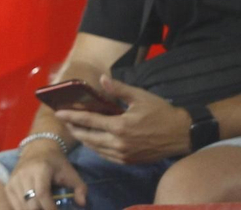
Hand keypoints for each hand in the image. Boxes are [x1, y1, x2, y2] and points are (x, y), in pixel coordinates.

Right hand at [3, 138, 87, 209]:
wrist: (38, 149)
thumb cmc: (56, 163)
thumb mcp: (71, 173)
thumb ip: (80, 189)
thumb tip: (81, 203)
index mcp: (40, 169)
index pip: (42, 194)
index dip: (50, 208)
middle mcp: (24, 173)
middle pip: (31, 203)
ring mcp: (14, 179)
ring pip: (22, 206)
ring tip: (43, 209)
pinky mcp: (8, 185)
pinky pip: (14, 204)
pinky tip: (33, 208)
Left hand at [56, 77, 189, 164]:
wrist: (182, 135)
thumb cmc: (161, 113)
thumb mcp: (140, 97)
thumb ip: (119, 89)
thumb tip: (101, 79)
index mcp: (120, 126)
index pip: (89, 122)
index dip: (72, 117)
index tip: (58, 113)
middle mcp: (119, 143)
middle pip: (88, 138)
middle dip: (74, 129)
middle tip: (64, 122)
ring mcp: (124, 155)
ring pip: (96, 149)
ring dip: (84, 140)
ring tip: (75, 130)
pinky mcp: (130, 161)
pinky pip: (106, 156)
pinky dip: (96, 148)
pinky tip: (92, 141)